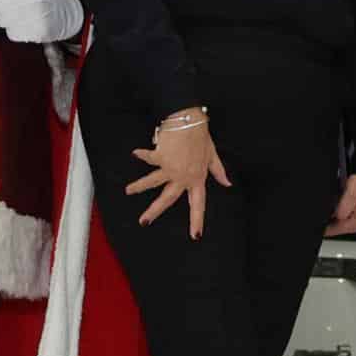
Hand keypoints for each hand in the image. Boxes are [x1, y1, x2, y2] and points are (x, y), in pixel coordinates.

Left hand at [0, 0, 82, 43]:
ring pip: (2, 20)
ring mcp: (37, 14)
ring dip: (7, 20)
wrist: (66, 9)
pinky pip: (12, 33)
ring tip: (18, 16)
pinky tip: (24, 25)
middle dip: (0, 7)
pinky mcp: (39, 31)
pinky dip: (15, 31)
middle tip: (10, 6)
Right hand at [128, 110, 229, 237]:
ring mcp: (171, 168)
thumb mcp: (212, 155)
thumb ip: (218, 171)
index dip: (197, 220)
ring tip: (127, 191)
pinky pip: (149, 157)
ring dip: (139, 186)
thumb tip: (227, 184)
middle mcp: (183, 177)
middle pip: (168, 198)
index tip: (196, 235)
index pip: (198, 203)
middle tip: (144, 222)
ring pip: (153, 182)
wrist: (189, 121)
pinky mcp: (160, 156)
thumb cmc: (201, 136)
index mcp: (197, 178)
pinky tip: (135, 153)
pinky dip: (142, 154)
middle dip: (155, 211)